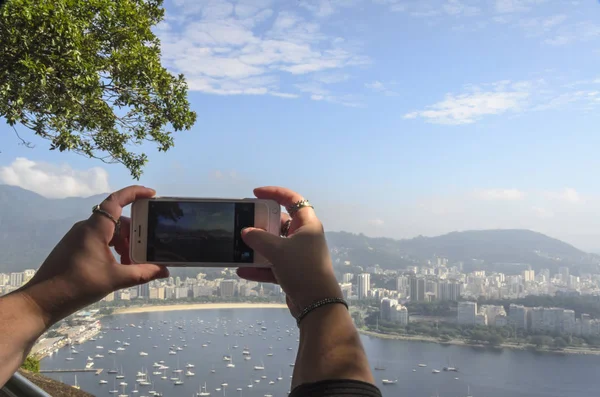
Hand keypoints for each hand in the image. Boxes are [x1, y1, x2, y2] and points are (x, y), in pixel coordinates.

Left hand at [17, 185, 168, 326]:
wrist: (43, 300)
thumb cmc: (78, 285)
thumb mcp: (115, 279)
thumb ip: (142, 273)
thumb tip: (164, 271)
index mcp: (95, 229)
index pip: (116, 201)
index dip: (135, 193)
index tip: (151, 194)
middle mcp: (86, 228)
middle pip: (117, 220)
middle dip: (135, 232)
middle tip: (149, 245)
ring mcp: (79, 237)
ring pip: (109, 232)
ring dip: (125, 243)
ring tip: (135, 262)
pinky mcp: (75, 247)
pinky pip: (100, 240)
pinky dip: (114, 248)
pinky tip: (120, 266)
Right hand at [237, 187, 341, 315]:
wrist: (316, 303)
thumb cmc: (302, 269)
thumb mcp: (278, 250)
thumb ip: (259, 239)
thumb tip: (246, 232)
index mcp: (307, 224)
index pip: (293, 200)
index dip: (275, 193)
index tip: (256, 193)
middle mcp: (304, 237)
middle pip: (280, 224)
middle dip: (261, 225)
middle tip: (244, 223)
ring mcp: (299, 255)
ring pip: (275, 246)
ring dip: (258, 248)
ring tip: (239, 248)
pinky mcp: (294, 272)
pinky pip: (273, 265)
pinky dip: (260, 268)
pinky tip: (242, 271)